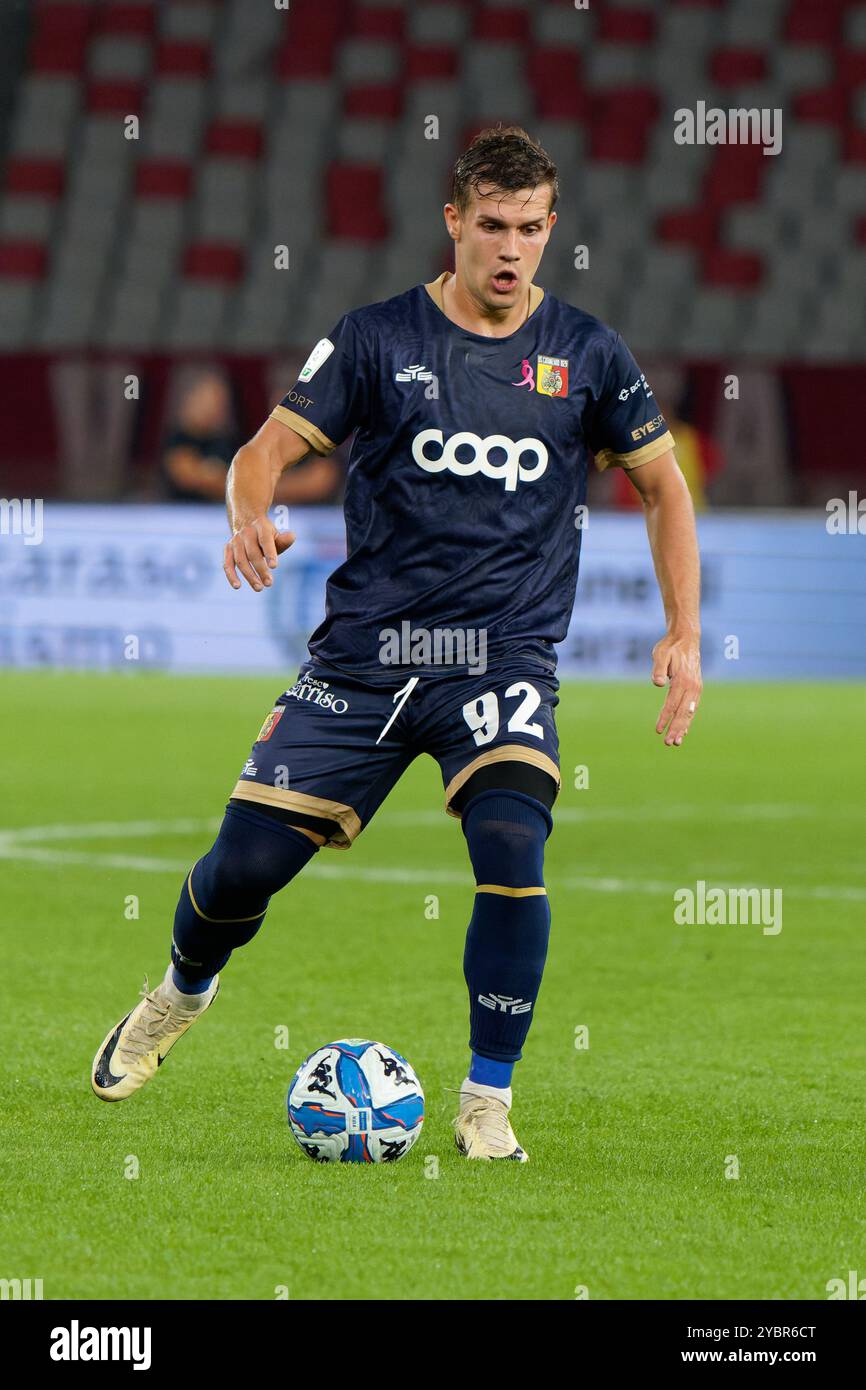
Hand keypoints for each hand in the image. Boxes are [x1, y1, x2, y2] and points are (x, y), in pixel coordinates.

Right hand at [223, 516, 294, 590]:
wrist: (246, 522)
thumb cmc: (266, 535)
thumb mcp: (275, 535)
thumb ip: (283, 540)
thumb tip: (292, 537)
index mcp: (261, 526)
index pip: (265, 540)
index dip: (269, 553)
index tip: (274, 567)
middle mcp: (246, 533)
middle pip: (253, 553)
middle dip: (261, 570)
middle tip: (269, 584)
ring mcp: (235, 541)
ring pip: (240, 560)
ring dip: (249, 576)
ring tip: (259, 588)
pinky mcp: (228, 549)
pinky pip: (227, 564)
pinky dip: (231, 575)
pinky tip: (237, 586)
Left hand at [651, 631, 701, 745]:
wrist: (686, 638)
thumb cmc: (670, 647)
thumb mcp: (660, 654)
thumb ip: (659, 669)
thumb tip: (657, 683)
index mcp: (683, 680)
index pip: (671, 704)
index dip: (665, 718)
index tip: (658, 731)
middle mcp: (692, 687)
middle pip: (683, 712)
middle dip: (676, 729)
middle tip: (669, 743)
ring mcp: (696, 688)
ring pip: (689, 713)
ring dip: (683, 728)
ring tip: (676, 742)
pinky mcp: (697, 689)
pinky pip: (693, 708)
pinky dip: (688, 720)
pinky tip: (684, 731)